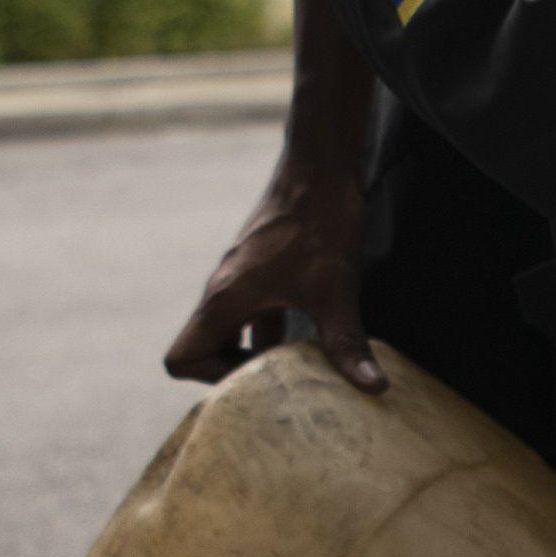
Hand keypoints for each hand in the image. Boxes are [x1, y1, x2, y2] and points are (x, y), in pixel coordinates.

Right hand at [163, 141, 384, 389]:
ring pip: (230, 332)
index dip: (212, 380)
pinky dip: (274, 333)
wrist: (321, 167)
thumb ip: (346, 344)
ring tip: (299, 374)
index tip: (259, 379)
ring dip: (256, 355)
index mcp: (224, 299)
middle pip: (202, 350)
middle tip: (280, 385)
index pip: (180, 358)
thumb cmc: (320, 223)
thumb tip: (374, 389)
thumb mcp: (335, 291)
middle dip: (234, 375)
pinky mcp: (261, 271)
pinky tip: (314, 344)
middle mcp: (223, 291)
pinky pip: (253, 314)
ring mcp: (240, 280)